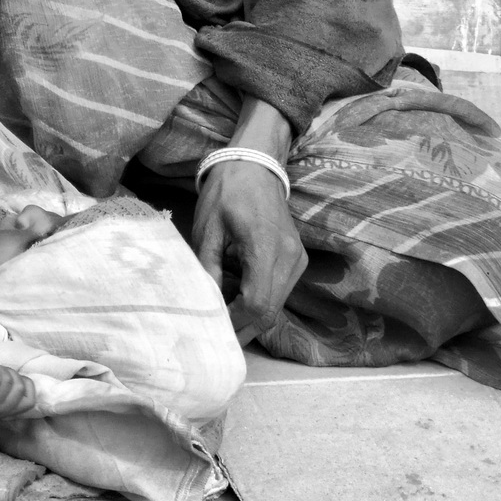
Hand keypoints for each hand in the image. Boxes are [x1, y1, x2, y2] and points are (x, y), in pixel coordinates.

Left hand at [193, 97, 306, 346]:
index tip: (212, 325)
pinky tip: (237, 300)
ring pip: (277, 306)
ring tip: (223, 318)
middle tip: (216, 334)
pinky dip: (261, 303)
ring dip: (251, 317)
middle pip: (270, 311)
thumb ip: (207, 267)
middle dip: (242, 327)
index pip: (257, 303)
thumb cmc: (227, 193)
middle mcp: (290, 258)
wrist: (256, 166)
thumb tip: (202, 305)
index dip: (235, 321)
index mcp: (265, 247)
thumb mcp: (208, 228)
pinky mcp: (298, 259)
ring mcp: (298, 260)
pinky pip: (280, 292)